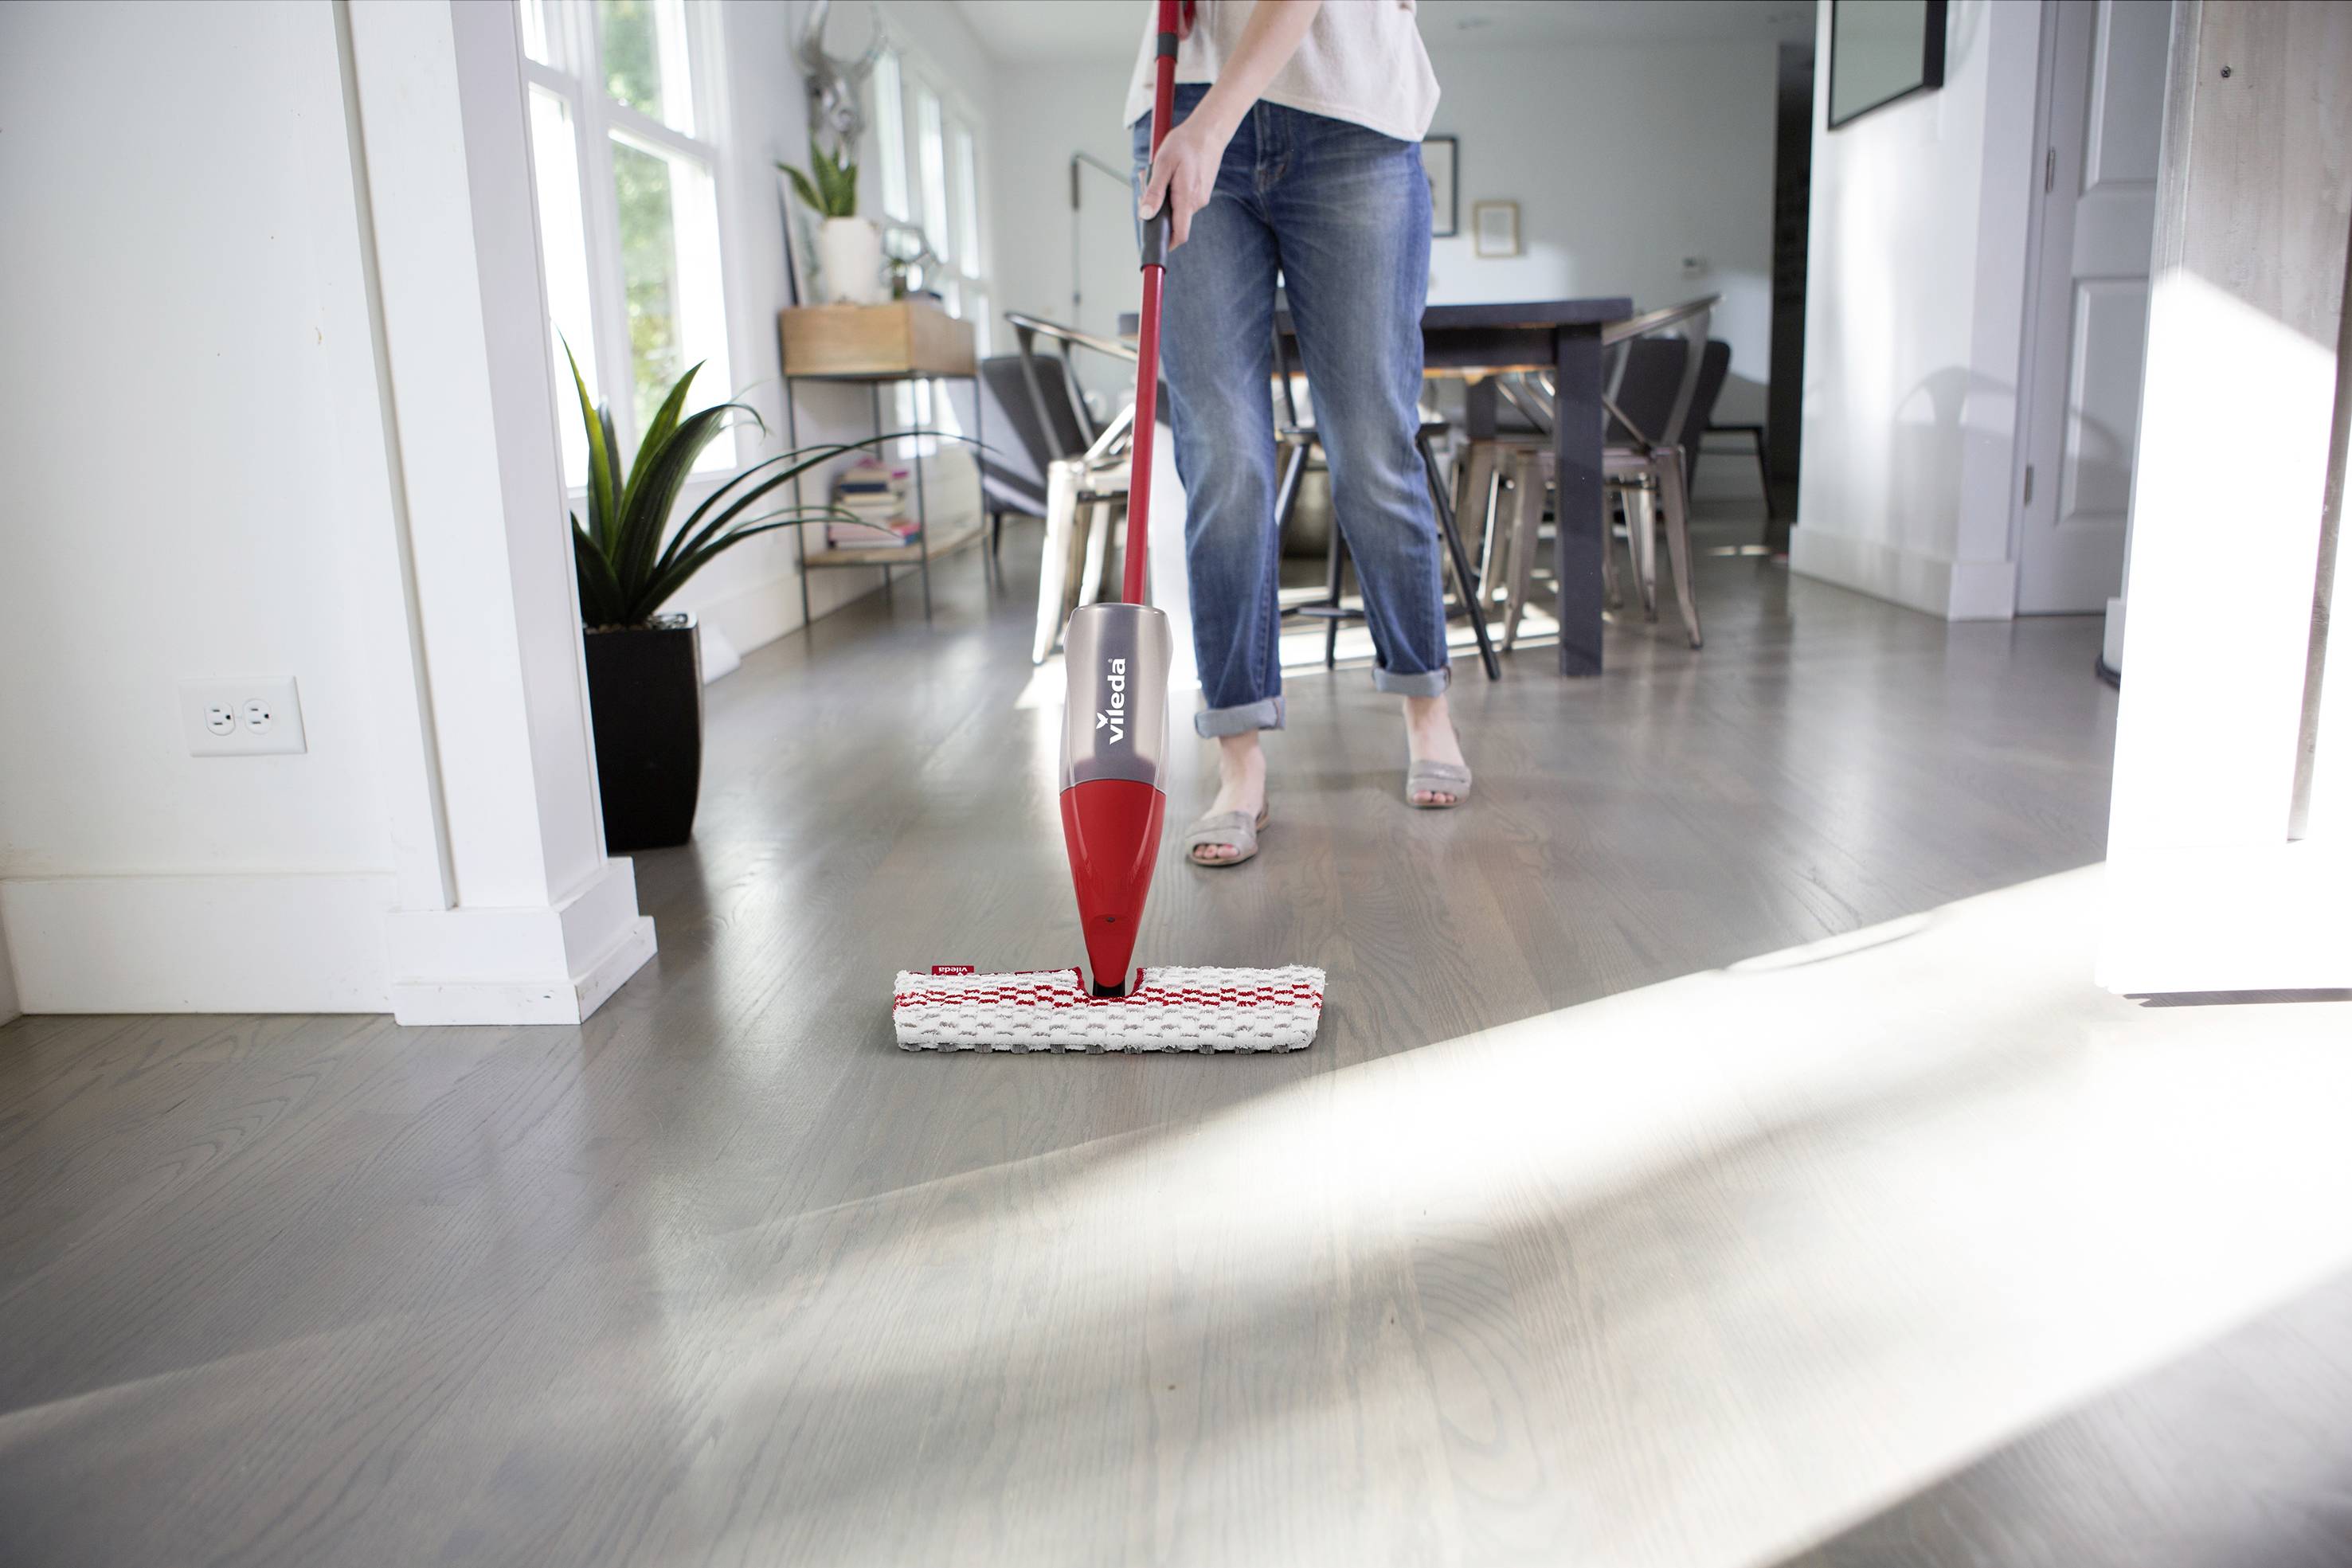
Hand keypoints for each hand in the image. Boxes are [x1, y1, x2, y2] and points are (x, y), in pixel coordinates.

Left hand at [1138, 110, 1232, 250]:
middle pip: (1173, 221)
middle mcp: (1196, 203)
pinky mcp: (1200, 191)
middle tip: (1145, 186)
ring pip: (1176, 208)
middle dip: (1155, 210)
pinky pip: (1182, 199)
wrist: (1210, 130)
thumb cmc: (1186, 143)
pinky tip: (1168, 173)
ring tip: (1157, 173)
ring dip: (1162, 197)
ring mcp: (1200, 197)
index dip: (1166, 243)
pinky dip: (1171, 191)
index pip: (1179, 235)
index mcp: (1187, 199)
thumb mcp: (1162, 164)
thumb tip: (1145, 215)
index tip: (1153, 243)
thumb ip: (1154, 192)